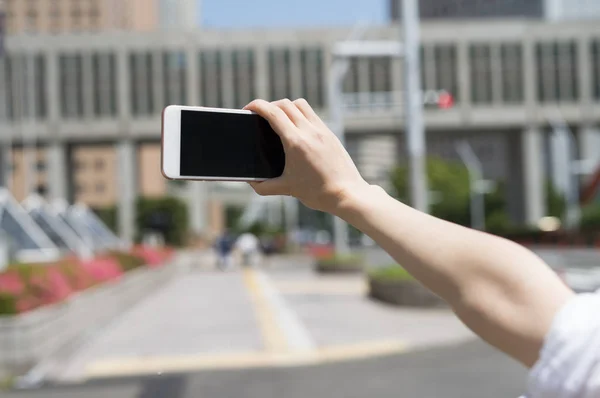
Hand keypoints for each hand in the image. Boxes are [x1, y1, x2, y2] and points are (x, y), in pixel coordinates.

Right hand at [244, 98, 368, 213]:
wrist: (347, 194)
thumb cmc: (317, 193)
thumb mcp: (286, 189)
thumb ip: (263, 186)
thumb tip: (250, 181)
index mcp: (296, 142)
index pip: (273, 112)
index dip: (257, 106)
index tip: (248, 109)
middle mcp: (309, 131)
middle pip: (285, 104)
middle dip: (268, 106)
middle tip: (260, 116)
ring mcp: (322, 130)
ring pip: (300, 104)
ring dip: (286, 106)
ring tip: (279, 118)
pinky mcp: (330, 134)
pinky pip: (312, 114)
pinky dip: (299, 114)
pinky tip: (296, 128)